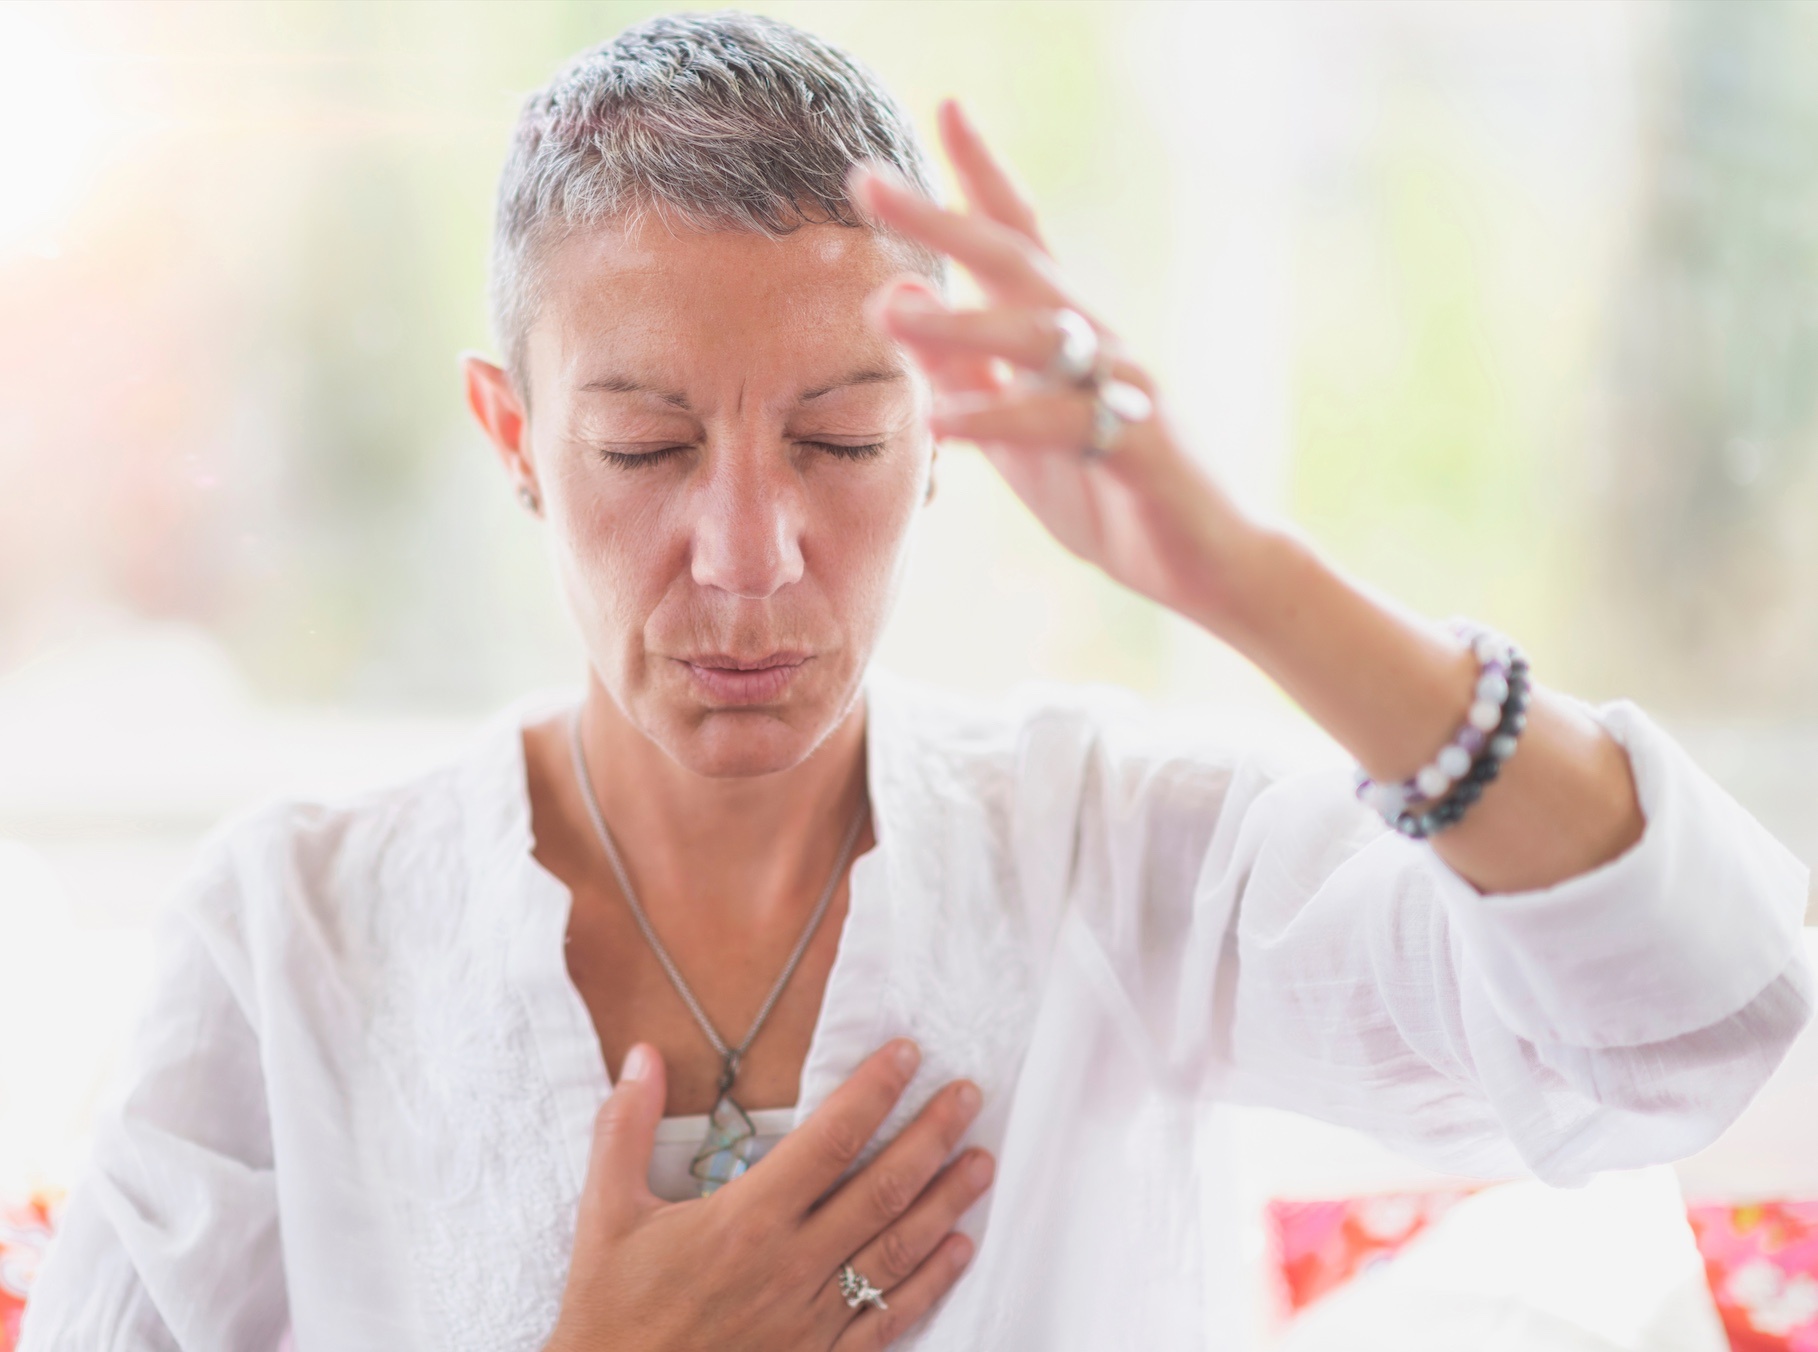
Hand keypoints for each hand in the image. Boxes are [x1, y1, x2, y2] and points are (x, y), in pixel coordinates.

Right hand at [544, 1038, 992, 1351]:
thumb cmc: (611, 1314)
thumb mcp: (605, 1214)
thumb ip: (624, 1129)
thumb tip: (642, 1056)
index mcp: (746, 1220)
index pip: (830, 1139)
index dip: (875, 1091)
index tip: (908, 1055)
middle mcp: (792, 1265)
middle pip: (882, 1188)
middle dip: (932, 1136)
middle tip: (969, 1097)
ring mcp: (813, 1319)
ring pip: (898, 1249)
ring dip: (946, 1201)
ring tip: (982, 1161)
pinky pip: (890, 1320)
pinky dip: (932, 1283)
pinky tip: (958, 1249)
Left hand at [856, 104, 1643, 895]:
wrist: (1212, 565)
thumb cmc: (1114, 495)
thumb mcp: (1019, 439)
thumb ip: (966, 377)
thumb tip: (901, 306)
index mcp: (1069, 336)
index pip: (1020, 238)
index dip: (980, 177)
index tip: (945, 107)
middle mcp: (1098, 342)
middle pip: (1016, 262)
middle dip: (942, 218)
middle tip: (868, 182)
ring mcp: (1123, 388)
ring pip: (1037, 336)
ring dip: (957, 322)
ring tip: (886, 311)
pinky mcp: (1138, 445)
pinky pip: (1057, 426)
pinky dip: (997, 421)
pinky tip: (939, 424)